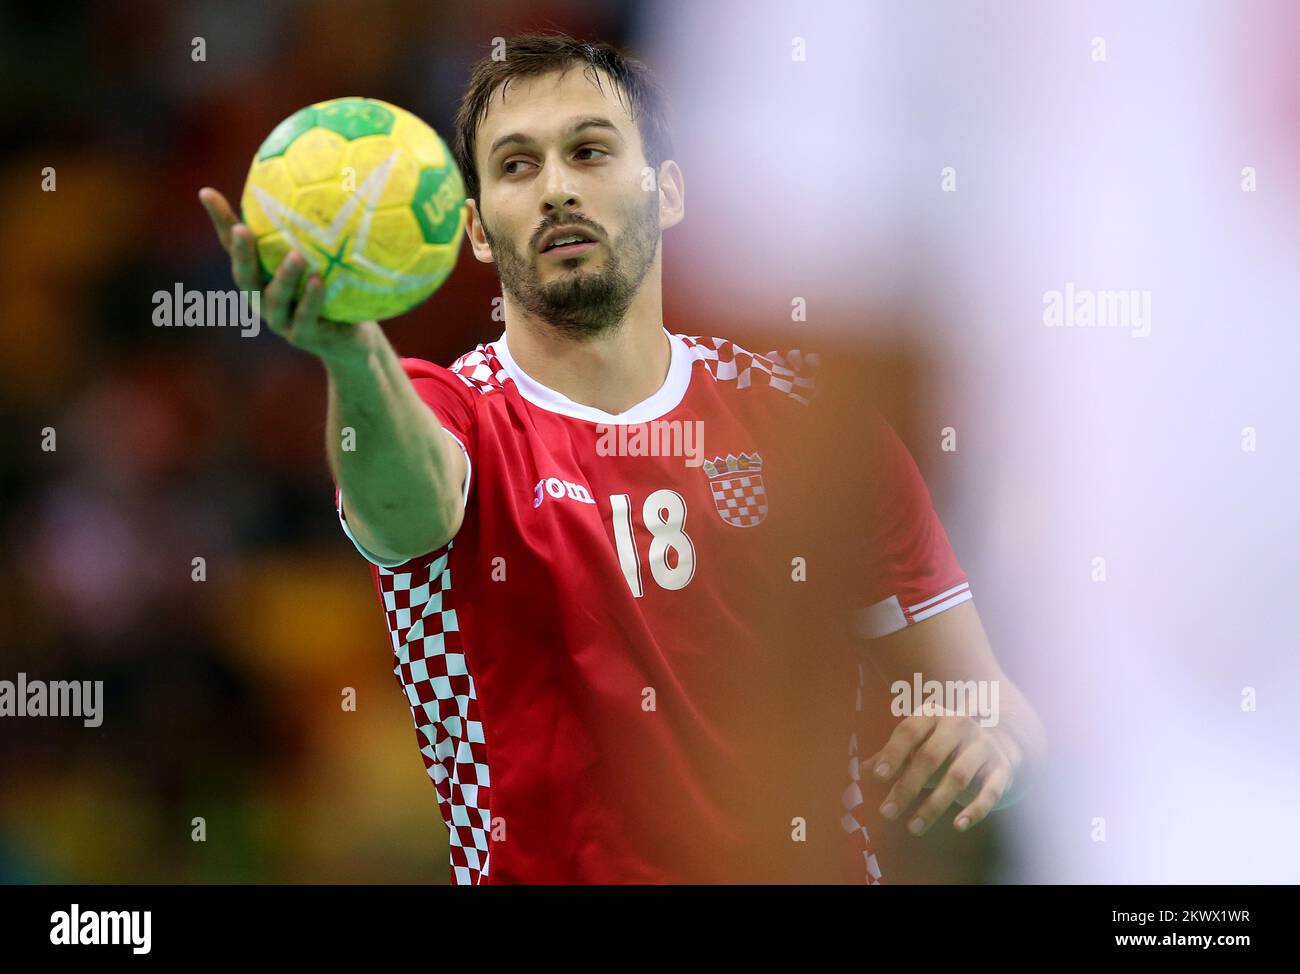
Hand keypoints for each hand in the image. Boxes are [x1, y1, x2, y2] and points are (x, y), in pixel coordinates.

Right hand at [198, 187, 374, 362]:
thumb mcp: (323, 258)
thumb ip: (312, 227)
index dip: (219, 221)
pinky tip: (319, 281)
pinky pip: (307, 317)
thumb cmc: (333, 290)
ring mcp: (281, 320)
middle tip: (243, 229)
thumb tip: (311, 171)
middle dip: (241, 252)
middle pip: (245, 274)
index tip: (207, 192)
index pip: (234, 245)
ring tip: (296, 256)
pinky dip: (312, 300)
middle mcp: (262, 297)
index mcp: (259, 276)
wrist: (351, 340)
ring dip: (284, 278)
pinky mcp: (304, 337)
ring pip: (275, 299)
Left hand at [865, 707, 1021, 836]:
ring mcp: (984, 746)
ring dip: (934, 805)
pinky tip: (958, 826)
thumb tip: (864, 770)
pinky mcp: (1003, 769)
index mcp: (934, 714)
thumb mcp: (917, 746)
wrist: (997, 744)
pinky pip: (989, 791)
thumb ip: (892, 756)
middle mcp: (960, 725)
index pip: (909, 731)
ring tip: (913, 827)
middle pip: (930, 757)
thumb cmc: (944, 747)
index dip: (893, 753)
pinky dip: (975, 810)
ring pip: (957, 777)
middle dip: (907, 787)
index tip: (879, 777)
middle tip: (886, 813)